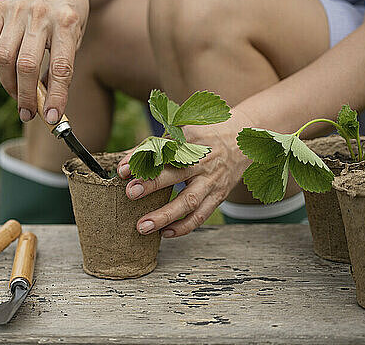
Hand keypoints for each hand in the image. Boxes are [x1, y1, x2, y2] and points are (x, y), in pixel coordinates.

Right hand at [0, 0, 88, 122]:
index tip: (51, 118)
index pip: (61, 67)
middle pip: (26, 65)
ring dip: (8, 83)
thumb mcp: (74, 41)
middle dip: (25, 96)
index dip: (56, 97)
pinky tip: (4, 69)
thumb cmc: (68, 18)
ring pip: (2, 57)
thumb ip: (60, 70)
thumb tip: (45, 106)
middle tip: (28, 113)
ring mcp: (17, 8)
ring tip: (18, 92)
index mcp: (67, 23)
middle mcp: (41, 14)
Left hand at [117, 111, 253, 237]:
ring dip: (165, 215)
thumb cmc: (203, 136)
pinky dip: (183, 227)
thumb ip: (152, 147)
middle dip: (153, 184)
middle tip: (130, 193)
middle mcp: (202, 160)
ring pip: (189, 201)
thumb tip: (124, 165)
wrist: (242, 139)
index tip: (122, 170)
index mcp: (190, 139)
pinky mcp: (219, 195)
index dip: (141, 159)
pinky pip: (201, 215)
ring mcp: (212, 180)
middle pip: (176, 173)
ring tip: (142, 227)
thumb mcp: (181, 131)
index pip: (162, 149)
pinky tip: (165, 233)